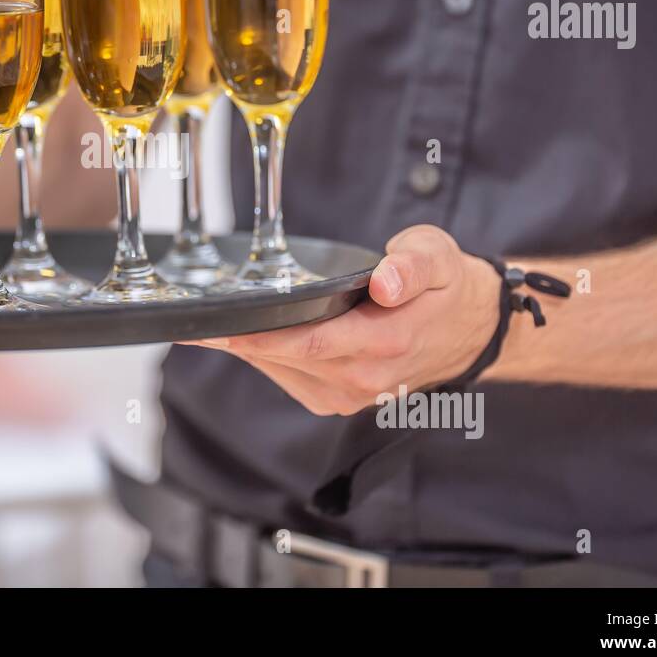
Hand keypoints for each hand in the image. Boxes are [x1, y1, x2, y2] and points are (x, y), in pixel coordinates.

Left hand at [187, 225, 501, 415]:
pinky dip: (263, 356)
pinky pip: (287, 377)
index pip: (307, 342)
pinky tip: (243, 334)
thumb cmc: (445, 286)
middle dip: (236, 339)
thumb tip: (385, 284)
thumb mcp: (438, 257)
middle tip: (187, 319)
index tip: (214, 324)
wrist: (469, 329)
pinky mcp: (336, 399)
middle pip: (283, 357)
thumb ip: (412, 266)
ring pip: (279, 370)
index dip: (258, 334)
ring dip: (244, 348)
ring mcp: (348, 395)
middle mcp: (363, 378)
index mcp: (384, 344)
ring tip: (204, 324)